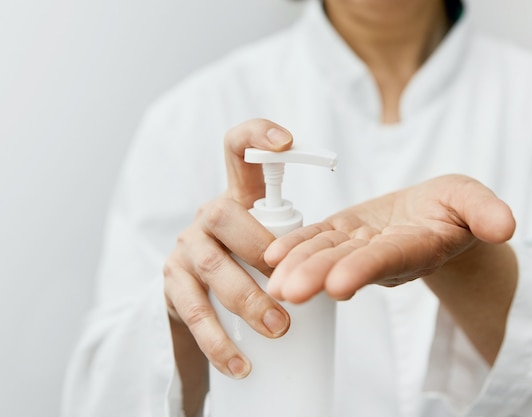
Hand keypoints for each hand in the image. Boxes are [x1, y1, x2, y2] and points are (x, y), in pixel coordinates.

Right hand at [163, 119, 293, 387]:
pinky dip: (218, 340)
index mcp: (238, 199)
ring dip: (247, 300)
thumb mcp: (274, 247)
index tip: (287, 140)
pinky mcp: (172, 285)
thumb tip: (354, 259)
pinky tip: (239, 363)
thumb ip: (299, 241)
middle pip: (226, 214)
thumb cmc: (252, 272)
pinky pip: (193, 311)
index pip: (238, 152)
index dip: (257, 135)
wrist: (202, 308)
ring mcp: (186, 248)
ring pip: (212, 265)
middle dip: (261, 252)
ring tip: (278, 330)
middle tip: (293, 290)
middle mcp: (207, 216)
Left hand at [265, 174, 515, 302]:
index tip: (338, 285)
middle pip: (349, 264)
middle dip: (319, 276)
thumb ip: (486, 212)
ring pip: (327, 254)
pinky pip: (317, 238)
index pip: (388, 260)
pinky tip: (271, 257)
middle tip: (289, 292)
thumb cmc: (456, 207)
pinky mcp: (343, 231)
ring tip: (274, 284)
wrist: (434, 215)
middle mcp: (384, 253)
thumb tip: (505, 226)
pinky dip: (296, 246)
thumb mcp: (475, 201)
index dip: (365, 270)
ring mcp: (360, 244)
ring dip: (300, 267)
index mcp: (416, 247)